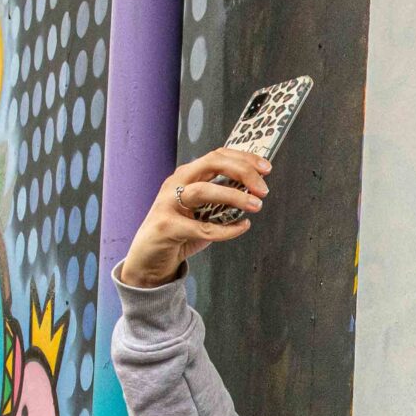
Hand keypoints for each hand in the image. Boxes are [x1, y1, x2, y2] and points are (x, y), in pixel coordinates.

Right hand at [113, 148, 269, 288]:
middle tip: (263, 188)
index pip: (217, 156)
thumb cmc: (180, 232)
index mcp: (187, 175)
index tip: (265, 168)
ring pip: (203, 191)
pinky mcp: (166, 227)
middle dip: (241, 171)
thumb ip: (223, 199)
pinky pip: (201, 228)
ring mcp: (168, 203)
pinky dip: (226, 229)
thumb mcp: (203, 210)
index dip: (243, 158)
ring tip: (255, 205)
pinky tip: (241, 227)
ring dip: (234, 196)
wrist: (150, 259)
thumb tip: (254, 190)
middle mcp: (176, 183)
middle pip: (211, 164)